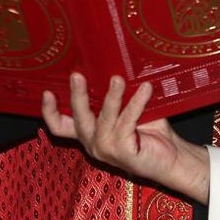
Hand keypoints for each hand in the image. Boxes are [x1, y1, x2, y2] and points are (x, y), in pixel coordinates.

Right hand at [42, 74, 209, 203]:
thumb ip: (116, 96)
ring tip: (118, 78)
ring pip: (104, 118)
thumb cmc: (150, 131)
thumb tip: (113, 63)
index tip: (47, 91)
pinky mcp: (124, 152)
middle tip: (77, 76)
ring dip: (112, 96)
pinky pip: (128, 121)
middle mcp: (93, 143)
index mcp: (89, 133)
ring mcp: (107, 150)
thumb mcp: (127, 110)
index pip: (60, 127)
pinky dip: (136, 103)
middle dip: (76, 96)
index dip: (49, 111)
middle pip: (78, 120)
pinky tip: (145, 89)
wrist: (173, 156)